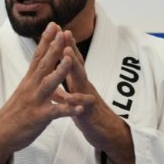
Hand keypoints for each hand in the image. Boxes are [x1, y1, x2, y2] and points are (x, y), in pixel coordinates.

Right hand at [0, 23, 83, 163]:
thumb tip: (44, 71)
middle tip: (62, 32)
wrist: (0, 135)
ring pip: (48, 84)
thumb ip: (35, 81)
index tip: (54, 24)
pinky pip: (56, 112)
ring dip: (60, 71)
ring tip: (71, 60)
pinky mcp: (39, 118)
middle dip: (54, 48)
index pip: (38, 56)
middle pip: (43, 64)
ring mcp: (35, 102)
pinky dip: (68, 109)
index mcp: (28, 81)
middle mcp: (30, 88)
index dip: (46, 40)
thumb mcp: (25, 93)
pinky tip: (80, 106)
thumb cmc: (14, 115)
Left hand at [56, 31, 135, 163]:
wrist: (107, 133)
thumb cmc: (90, 114)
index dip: (64, 45)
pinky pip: (83, 105)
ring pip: (82, 79)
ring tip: (65, 54)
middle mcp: (84, 86)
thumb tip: (59, 72)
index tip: (56, 29)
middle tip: (63, 31)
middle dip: (70, 47)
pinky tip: (68, 96)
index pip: (71, 60)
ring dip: (74, 66)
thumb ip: (69, 84)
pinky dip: (76, 100)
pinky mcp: (90, 113)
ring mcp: (88, 97)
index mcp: (78, 82)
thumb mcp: (76, 96)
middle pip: (77, 63)